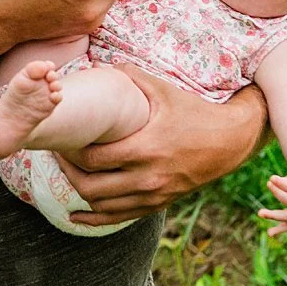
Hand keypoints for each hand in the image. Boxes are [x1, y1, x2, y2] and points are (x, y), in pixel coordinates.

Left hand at [54, 70, 266, 226]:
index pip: (93, 158)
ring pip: (102, 206)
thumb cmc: (194, 112)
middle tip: (56, 155)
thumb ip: (130, 76)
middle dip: (68, 172)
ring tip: (66, 174)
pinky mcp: (158, 204)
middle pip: (91, 186)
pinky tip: (77, 215)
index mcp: (146, 148)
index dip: (70, 151)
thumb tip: (98, 67)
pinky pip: (119, 218)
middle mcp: (148, 178)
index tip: (60, 139)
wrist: (230, 140)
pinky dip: (95, 218)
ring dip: (78, 192)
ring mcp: (153, 195)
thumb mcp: (163, 90)